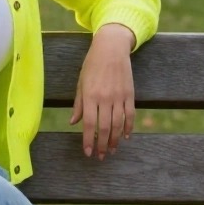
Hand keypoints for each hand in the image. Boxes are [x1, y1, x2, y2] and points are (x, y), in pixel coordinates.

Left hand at [69, 23, 136, 159]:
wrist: (111, 48)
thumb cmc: (92, 65)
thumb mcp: (81, 83)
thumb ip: (78, 104)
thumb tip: (73, 123)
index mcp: (90, 96)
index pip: (88, 124)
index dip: (88, 140)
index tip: (88, 152)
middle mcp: (105, 98)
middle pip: (105, 128)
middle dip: (103, 144)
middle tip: (101, 156)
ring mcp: (119, 97)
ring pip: (119, 124)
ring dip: (116, 140)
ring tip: (113, 150)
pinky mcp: (130, 94)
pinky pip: (130, 115)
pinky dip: (129, 127)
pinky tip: (126, 137)